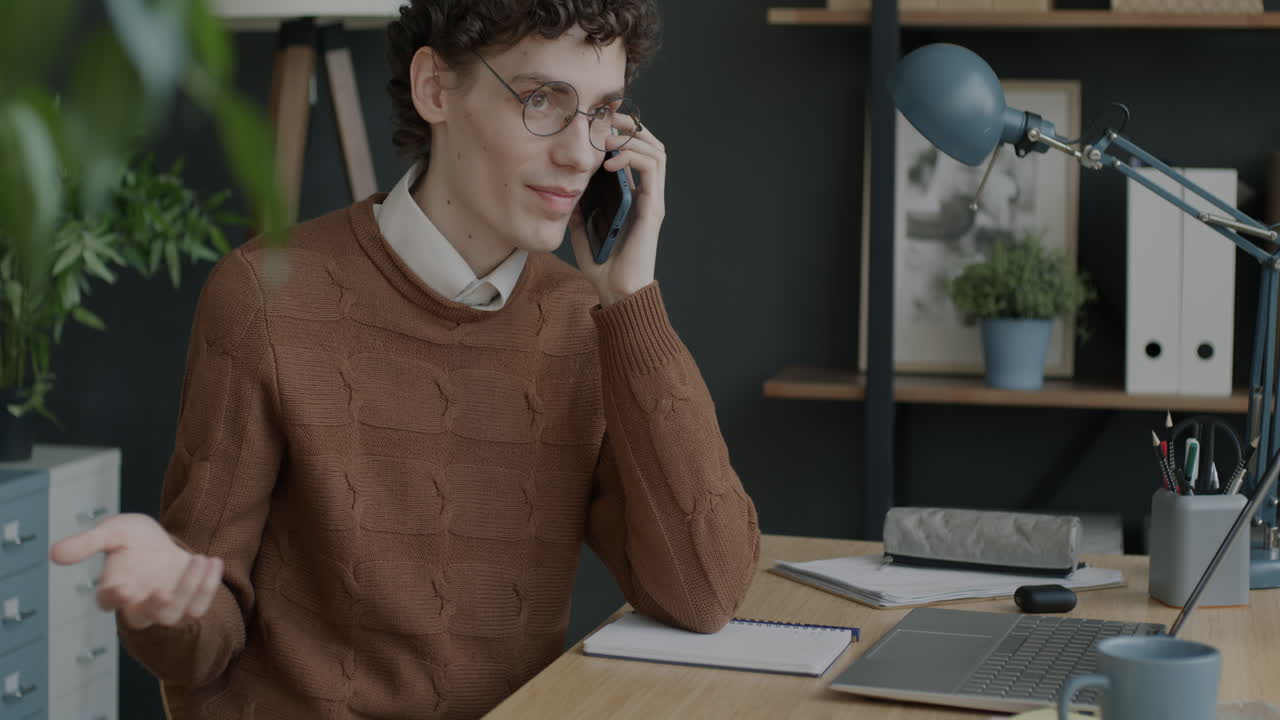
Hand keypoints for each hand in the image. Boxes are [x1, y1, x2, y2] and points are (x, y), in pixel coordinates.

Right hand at [50, 513, 222, 630]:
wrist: (162, 542)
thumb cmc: (132, 540)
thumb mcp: (112, 532)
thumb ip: (87, 542)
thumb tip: (54, 553)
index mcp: (114, 590)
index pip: (109, 603)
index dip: (114, 599)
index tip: (123, 589)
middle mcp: (138, 606)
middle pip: (145, 618)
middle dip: (155, 609)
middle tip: (164, 593)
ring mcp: (164, 609)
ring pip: (175, 614)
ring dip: (189, 590)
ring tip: (199, 558)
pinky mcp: (188, 606)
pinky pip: (199, 607)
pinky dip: (208, 587)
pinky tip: (212, 562)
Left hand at [568, 119, 666, 306]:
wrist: (617, 290)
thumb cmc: (602, 265)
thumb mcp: (580, 229)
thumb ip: (577, 207)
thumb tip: (563, 187)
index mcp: (632, 196)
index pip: (636, 152)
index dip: (621, 132)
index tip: (596, 124)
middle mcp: (647, 194)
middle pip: (651, 144)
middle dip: (630, 125)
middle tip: (606, 118)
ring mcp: (653, 199)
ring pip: (656, 150)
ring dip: (632, 136)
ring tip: (607, 136)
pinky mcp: (653, 207)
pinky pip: (651, 168)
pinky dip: (632, 155)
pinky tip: (609, 160)